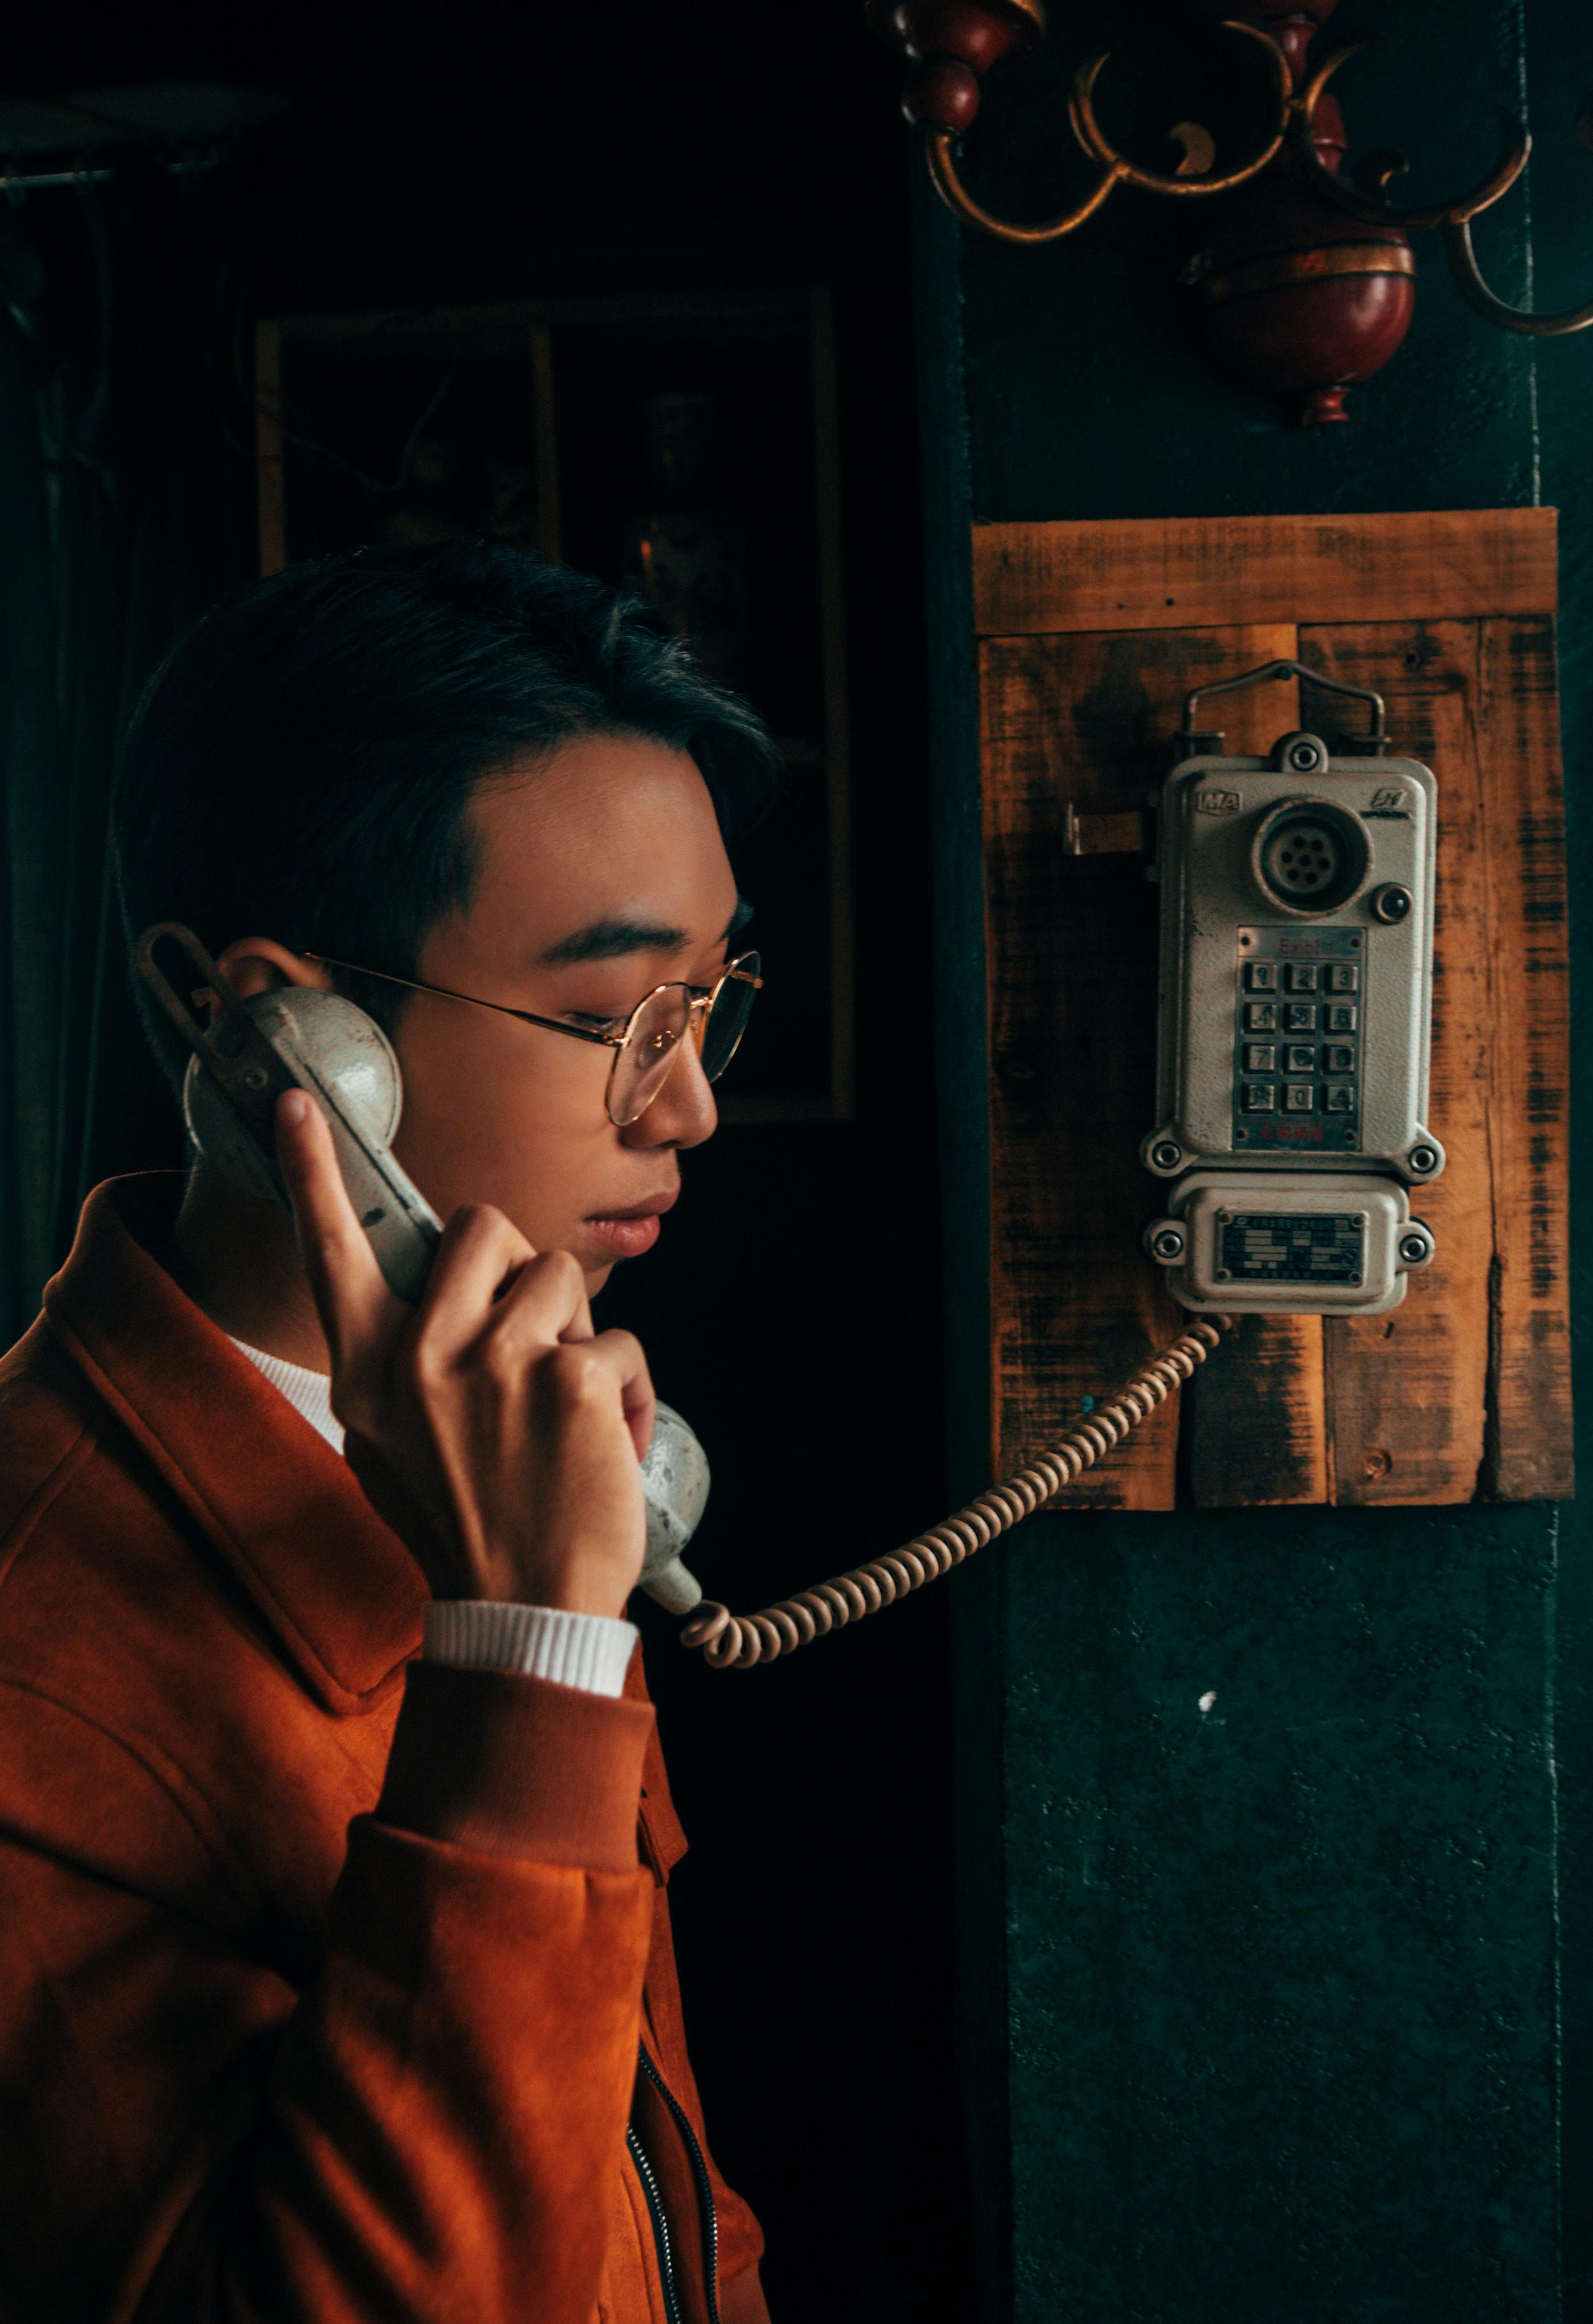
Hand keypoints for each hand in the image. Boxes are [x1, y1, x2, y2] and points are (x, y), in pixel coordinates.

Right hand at [274, 1089, 652, 1615]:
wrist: (523, 1611)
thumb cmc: (464, 1525)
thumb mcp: (391, 1444)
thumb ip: (401, 1363)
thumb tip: (431, 1297)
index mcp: (367, 1369)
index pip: (332, 1251)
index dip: (312, 1172)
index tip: (298, 1105)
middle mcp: (421, 1355)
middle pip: (483, 1227)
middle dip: (519, 1268)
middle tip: (527, 1340)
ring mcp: (497, 1362)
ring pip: (560, 1278)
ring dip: (574, 1334)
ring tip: (560, 1410)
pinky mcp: (572, 1377)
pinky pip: (619, 1344)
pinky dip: (625, 1393)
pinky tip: (603, 1447)